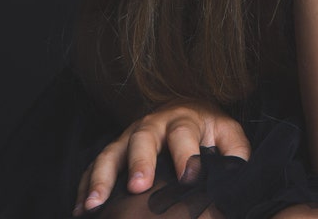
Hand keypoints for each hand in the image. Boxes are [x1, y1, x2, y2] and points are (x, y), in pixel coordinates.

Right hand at [73, 101, 250, 213]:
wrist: (185, 108)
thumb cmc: (207, 129)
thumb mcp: (226, 133)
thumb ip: (234, 150)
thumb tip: (237, 171)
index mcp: (184, 118)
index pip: (184, 132)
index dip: (187, 153)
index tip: (189, 177)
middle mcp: (153, 124)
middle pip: (143, 138)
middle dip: (140, 161)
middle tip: (139, 185)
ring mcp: (129, 136)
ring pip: (112, 152)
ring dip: (102, 177)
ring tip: (94, 203)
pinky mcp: (114, 150)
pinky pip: (94, 165)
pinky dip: (85, 185)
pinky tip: (80, 209)